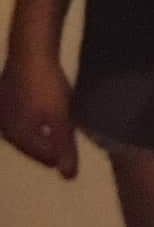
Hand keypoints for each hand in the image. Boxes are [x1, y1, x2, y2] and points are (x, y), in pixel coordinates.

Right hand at [0, 50, 78, 177]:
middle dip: (48, 143)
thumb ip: (64, 148)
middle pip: (31, 144)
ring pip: (24, 130)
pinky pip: (19, 114)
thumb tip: (68, 177)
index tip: (74, 147)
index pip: (43, 156)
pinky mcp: (3, 96)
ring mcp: (1, 112)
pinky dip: (32, 115)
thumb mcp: (60, 118)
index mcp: (17, 136)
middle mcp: (4, 127)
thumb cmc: (47, 86)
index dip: (61, 154)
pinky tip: (42, 107)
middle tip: (67, 138)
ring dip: (40, 130)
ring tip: (57, 124)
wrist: (30, 49)